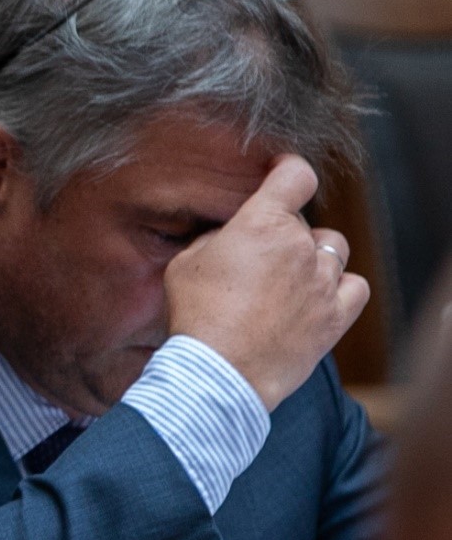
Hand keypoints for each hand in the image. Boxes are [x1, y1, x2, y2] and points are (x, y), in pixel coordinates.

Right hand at [164, 155, 370, 411]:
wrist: (219, 371)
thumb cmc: (196, 317)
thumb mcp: (184, 265)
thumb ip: (214, 241)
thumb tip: (229, 239)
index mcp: (262, 223)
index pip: (295, 175)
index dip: (288, 169)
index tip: (281, 172)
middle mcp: (300, 245)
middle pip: (305, 222)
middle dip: (284, 233)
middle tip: (257, 258)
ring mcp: (323, 281)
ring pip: (333, 249)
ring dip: (314, 257)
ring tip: (288, 278)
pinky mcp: (335, 316)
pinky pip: (355, 286)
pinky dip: (341, 286)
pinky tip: (319, 296)